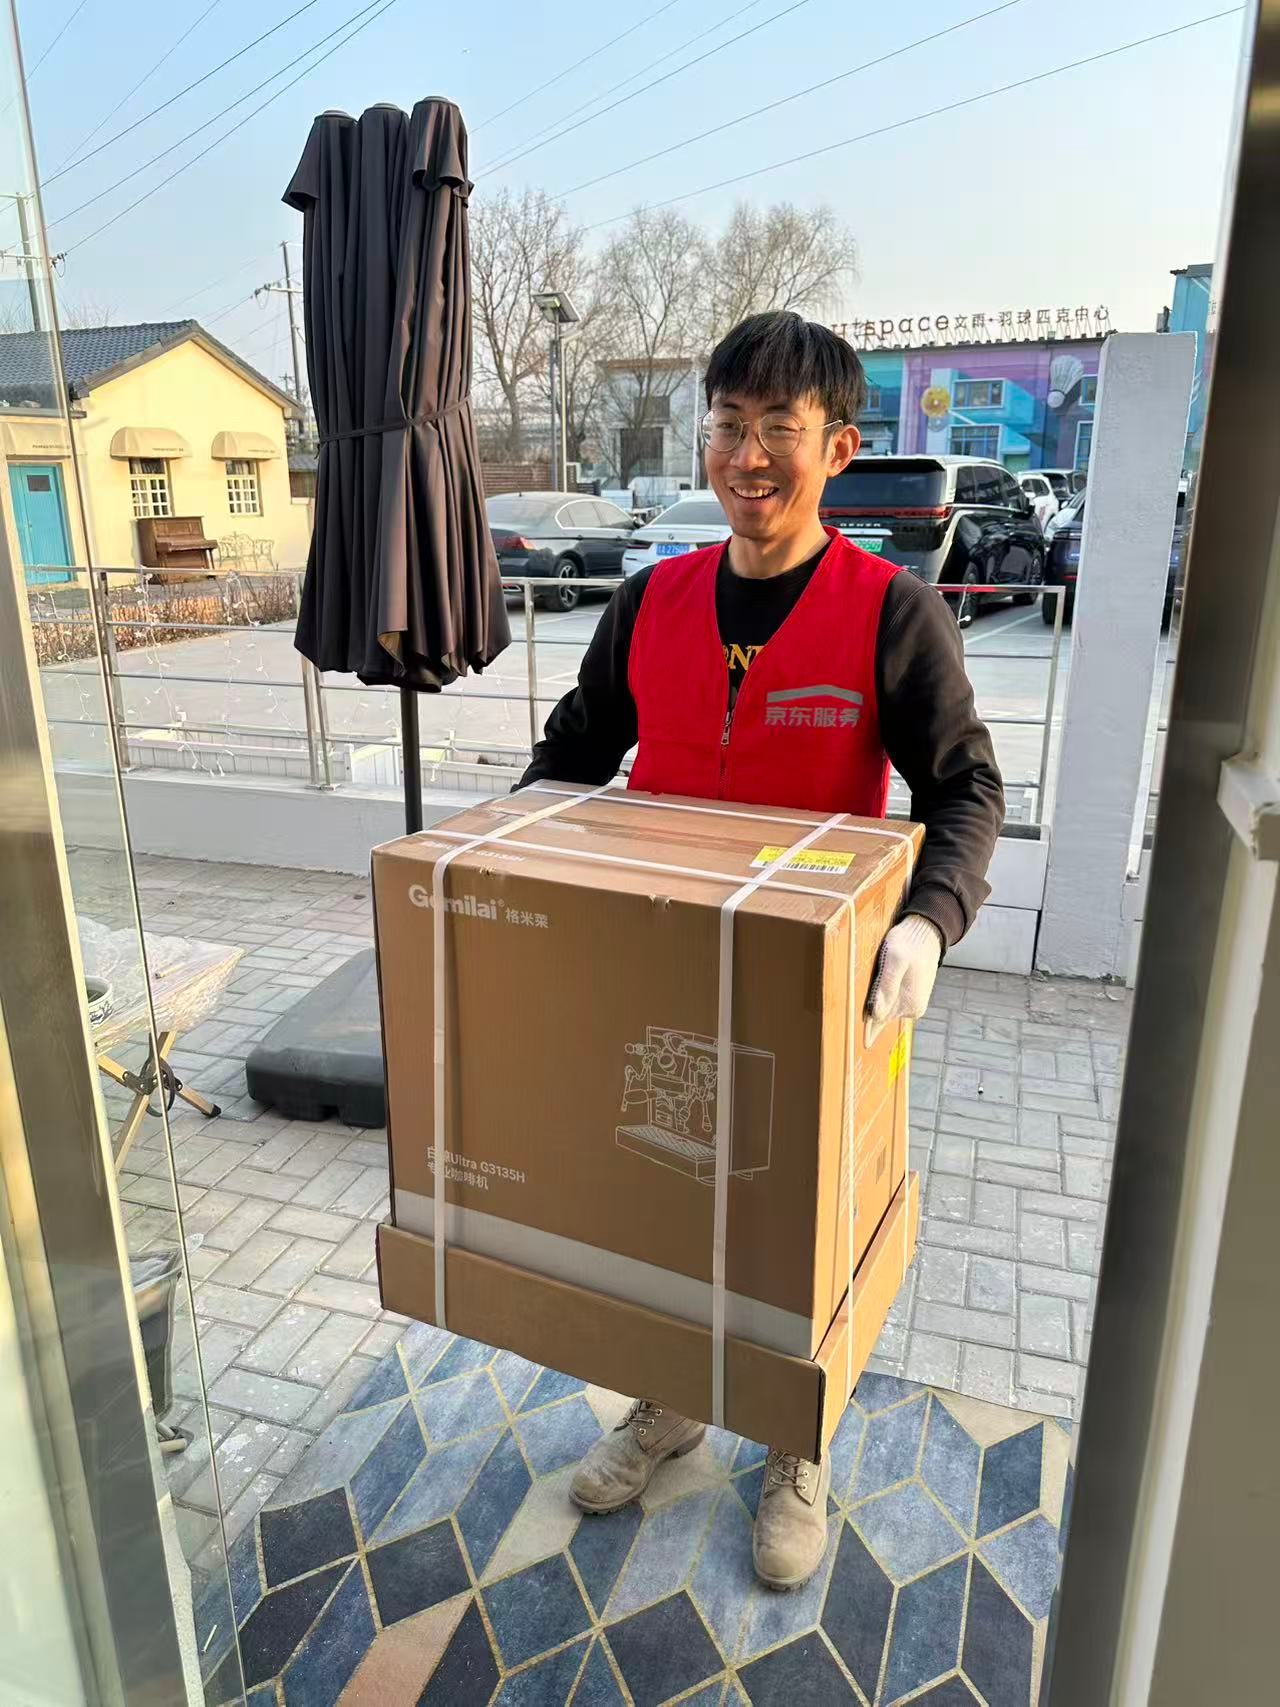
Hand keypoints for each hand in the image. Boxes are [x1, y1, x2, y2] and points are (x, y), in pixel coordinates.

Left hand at [865, 914, 943, 1045]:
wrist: (926, 932)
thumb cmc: (909, 943)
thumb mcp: (895, 960)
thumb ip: (886, 986)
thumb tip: (876, 1013)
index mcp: (908, 1003)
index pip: (879, 1020)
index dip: (868, 1032)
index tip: (862, 1048)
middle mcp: (912, 1007)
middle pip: (882, 1016)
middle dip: (870, 1021)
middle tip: (858, 1036)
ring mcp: (912, 1001)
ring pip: (886, 1009)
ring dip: (876, 1011)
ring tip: (864, 1021)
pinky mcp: (911, 993)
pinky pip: (892, 1002)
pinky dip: (883, 1002)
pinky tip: (875, 1002)